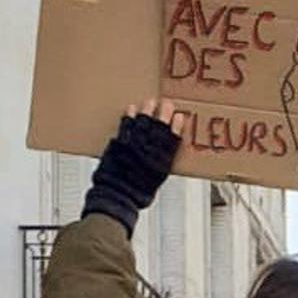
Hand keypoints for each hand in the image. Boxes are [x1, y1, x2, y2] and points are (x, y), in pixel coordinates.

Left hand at [84, 96, 185, 234]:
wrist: (117, 194)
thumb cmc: (137, 192)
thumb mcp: (156, 179)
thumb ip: (162, 163)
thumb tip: (165, 150)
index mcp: (161, 161)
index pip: (172, 140)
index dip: (176, 127)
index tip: (180, 117)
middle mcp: (149, 152)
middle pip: (158, 128)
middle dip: (164, 114)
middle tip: (167, 103)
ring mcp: (134, 146)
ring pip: (143, 124)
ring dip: (147, 111)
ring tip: (150, 102)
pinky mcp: (119, 144)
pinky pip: (125, 126)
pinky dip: (129, 117)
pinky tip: (132, 108)